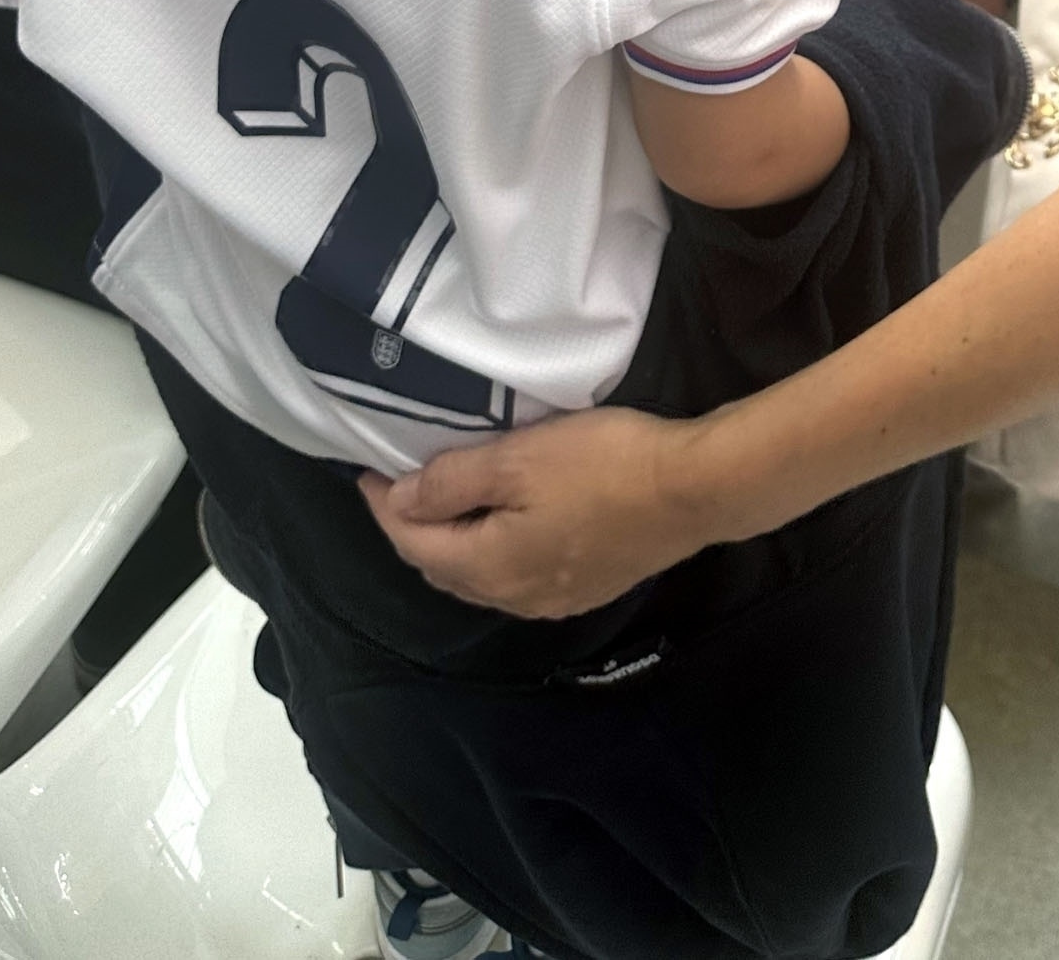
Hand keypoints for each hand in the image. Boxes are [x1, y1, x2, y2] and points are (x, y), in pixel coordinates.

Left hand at [360, 405, 717, 617]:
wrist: (691, 491)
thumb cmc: (600, 466)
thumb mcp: (518, 459)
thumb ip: (452, 482)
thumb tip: (399, 502)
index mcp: (488, 567)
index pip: (415, 544)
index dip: (385, 508)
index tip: (367, 472)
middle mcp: (513, 598)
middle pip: (444, 569)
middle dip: (415, 531)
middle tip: (401, 485)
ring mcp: (552, 600)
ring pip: (481, 578)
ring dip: (455, 546)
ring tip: (446, 503)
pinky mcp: (585, 589)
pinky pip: (516, 579)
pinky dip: (493, 554)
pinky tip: (504, 529)